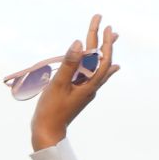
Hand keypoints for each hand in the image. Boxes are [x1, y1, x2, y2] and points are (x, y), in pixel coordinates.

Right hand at [29, 15, 121, 151]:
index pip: (102, 60)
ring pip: (97, 68)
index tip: (105, 26)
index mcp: (89, 85)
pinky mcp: (79, 94)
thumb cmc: (51, 110)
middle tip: (109, 27)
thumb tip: (79, 43)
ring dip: (102, 53)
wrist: (48, 132)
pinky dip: (96, 67)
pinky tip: (105, 67)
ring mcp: (85, 91)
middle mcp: (91, 88)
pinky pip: (91, 76)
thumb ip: (69, 64)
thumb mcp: (58, 84)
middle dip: (104, 43)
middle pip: (101, 62)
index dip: (105, 43)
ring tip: (110, 39)